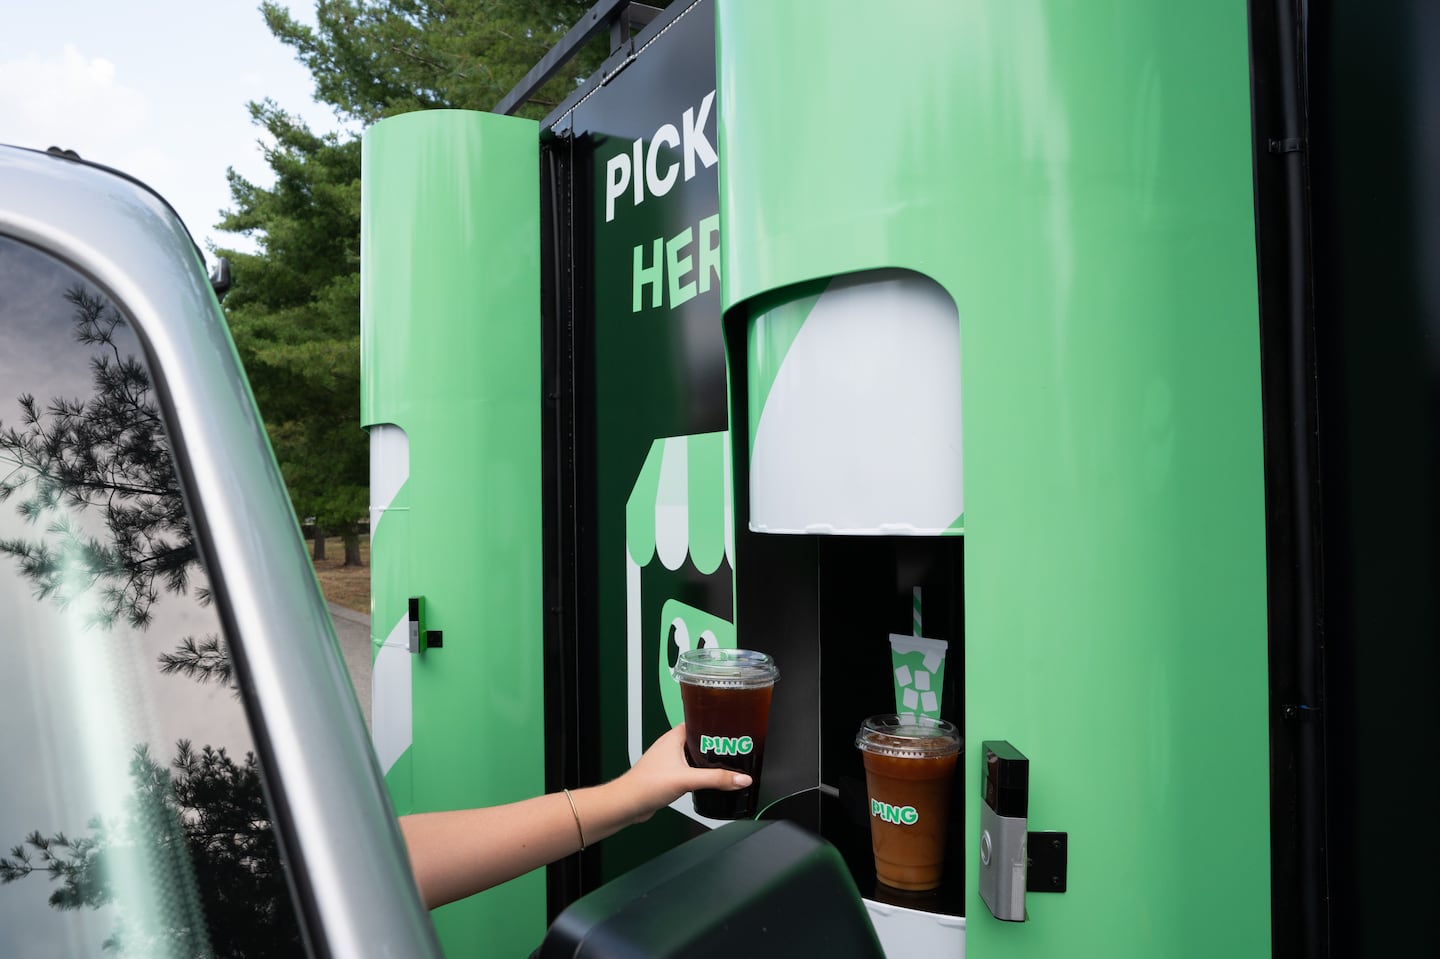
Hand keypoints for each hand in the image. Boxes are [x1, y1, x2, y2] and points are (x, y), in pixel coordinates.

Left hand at [611, 723, 751, 824]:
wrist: (628, 804)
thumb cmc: (645, 785)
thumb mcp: (687, 779)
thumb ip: (716, 779)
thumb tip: (741, 778)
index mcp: (674, 737)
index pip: (698, 721)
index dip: (715, 722)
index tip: (732, 726)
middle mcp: (671, 746)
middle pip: (699, 740)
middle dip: (716, 744)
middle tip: (735, 747)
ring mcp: (669, 760)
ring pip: (694, 755)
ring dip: (708, 760)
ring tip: (727, 763)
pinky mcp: (669, 775)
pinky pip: (690, 769)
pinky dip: (700, 773)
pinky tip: (709, 780)